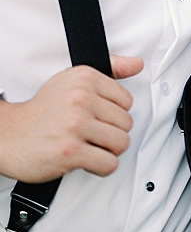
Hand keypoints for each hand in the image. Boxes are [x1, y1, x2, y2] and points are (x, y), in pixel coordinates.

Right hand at [0, 55, 142, 182]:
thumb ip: (110, 69)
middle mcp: (81, 98)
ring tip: (92, 147)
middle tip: (94, 134)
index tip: (99, 117)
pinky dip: (102, 167)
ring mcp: (75, 125)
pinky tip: (89, 160)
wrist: (9, 134)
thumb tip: (136, 64)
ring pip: (121, 143)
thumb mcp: (73, 79)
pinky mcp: (71, 152)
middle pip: (126, 123)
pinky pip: (108, 164)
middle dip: (112, 133)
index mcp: (85, 78)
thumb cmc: (43, 109)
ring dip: (109, 151)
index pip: (127, 100)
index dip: (115, 113)